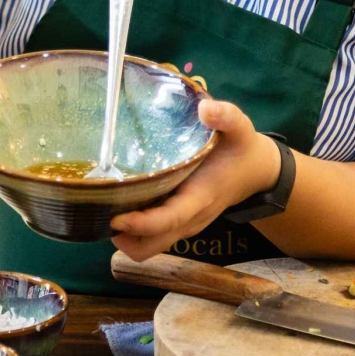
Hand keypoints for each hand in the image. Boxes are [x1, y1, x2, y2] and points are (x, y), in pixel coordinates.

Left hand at [109, 100, 283, 261]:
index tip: (116, 217)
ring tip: (104, 203)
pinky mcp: (176, 222)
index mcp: (200, 198)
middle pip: (149, 246)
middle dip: (122, 237)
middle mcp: (189, 219)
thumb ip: (226, 116)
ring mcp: (182, 225)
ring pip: (146, 247)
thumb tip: (205, 109)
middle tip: (99, 207)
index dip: (142, 223)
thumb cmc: (241, 149)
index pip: (169, 220)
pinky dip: (131, 229)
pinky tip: (119, 200)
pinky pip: (149, 237)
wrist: (255, 172)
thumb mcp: (240, 128)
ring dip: (123, 235)